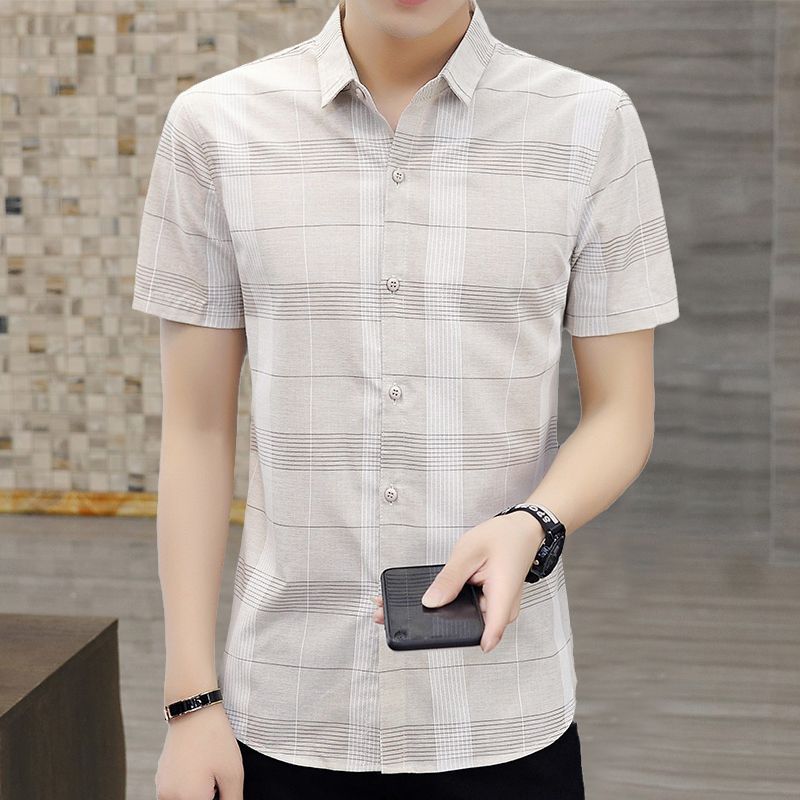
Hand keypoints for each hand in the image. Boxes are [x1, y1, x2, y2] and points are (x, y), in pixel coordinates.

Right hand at [155, 702, 242, 799]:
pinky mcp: (160, 779)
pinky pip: (174, 794)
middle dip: (207, 796)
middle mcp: (168, 798)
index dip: (218, 798)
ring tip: (210, 776)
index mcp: (188, 799)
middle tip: (217, 782)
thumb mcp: (233, 773)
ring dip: (197, 794)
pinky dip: (188, 790)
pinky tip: (200, 770)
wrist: (194, 710)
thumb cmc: (214, 739)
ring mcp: (161, 789)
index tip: (222, 789)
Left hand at [370, 512, 544, 652]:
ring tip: (394, 605)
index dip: (448, 640)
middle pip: (463, 629)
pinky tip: (423, 596)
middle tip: (388, 614)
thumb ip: (450, 579)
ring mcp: (494, 610)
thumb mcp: (470, 551)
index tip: (418, 637)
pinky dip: (444, 603)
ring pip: (461, 619)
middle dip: (428, 624)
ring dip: (433, 614)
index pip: (481, 635)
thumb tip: (431, 602)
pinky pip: (465, 610)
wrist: (524, 530)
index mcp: (500, 601)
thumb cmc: (504, 537)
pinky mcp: (487, 604)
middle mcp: (500, 612)